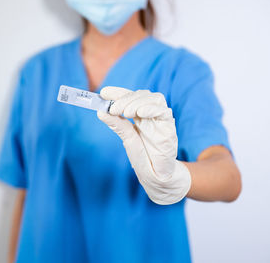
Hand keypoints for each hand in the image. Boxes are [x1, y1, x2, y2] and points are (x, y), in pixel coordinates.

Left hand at [97, 87, 190, 204]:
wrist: (155, 177)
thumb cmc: (143, 158)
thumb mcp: (127, 139)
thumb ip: (117, 124)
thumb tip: (100, 112)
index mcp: (140, 115)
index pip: (130, 96)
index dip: (118, 92)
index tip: (104, 92)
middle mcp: (151, 115)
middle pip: (142, 95)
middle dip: (126, 98)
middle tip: (113, 108)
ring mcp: (161, 120)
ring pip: (154, 99)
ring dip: (138, 102)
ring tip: (126, 112)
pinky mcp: (169, 128)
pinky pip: (164, 112)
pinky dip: (152, 109)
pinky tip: (141, 113)